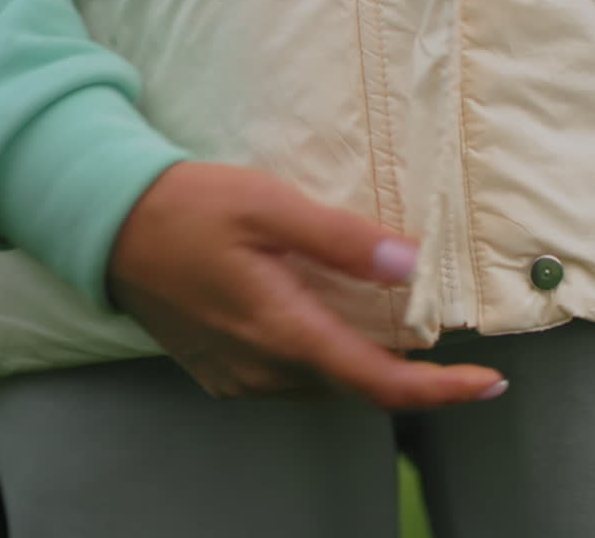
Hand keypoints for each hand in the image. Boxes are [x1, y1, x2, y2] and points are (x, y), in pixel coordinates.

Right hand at [107, 162, 507, 409]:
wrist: (105, 224)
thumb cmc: (188, 206)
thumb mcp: (270, 206)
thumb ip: (343, 241)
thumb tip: (412, 266)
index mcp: (282, 331)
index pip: (378, 381)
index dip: (440, 390)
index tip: (489, 380)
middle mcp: (262, 369)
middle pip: (357, 386)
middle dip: (411, 373)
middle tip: (450, 342)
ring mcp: (238, 377)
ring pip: (325, 383)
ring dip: (368, 364)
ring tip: (401, 328)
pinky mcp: (221, 372)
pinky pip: (292, 377)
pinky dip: (329, 358)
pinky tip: (336, 323)